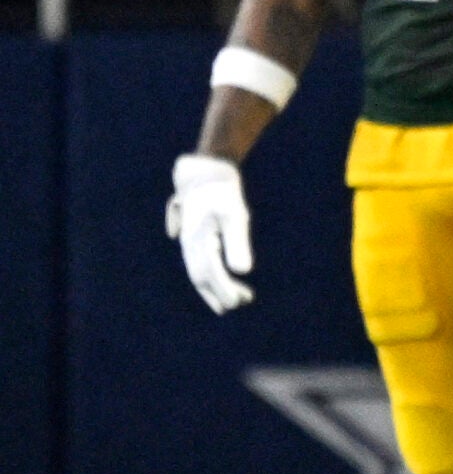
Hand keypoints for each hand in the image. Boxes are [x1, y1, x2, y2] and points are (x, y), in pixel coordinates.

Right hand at [166, 154, 253, 311]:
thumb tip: (243, 271)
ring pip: (198, 268)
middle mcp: (188, 243)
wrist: (204, 170)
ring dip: (215, 284)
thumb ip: (237, 244)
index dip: (223, 290)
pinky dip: (208, 271)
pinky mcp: (191, 233)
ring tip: (237, 296)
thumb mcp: (235, 216)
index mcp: (198, 241)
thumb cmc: (223, 193)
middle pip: (201, 275)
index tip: (239, 302)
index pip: (209, 273)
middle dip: (219, 292)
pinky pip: (197, 259)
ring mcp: (187, 238)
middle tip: (240, 303)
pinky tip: (219, 276)